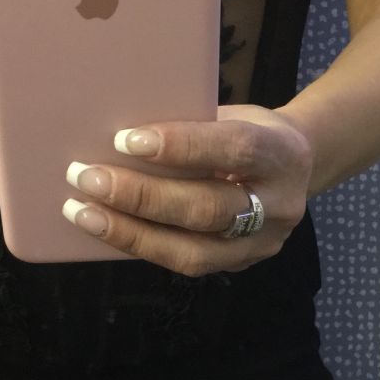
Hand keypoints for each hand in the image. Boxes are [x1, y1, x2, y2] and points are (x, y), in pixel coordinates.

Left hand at [62, 104, 312, 276]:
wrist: (297, 165)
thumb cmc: (248, 130)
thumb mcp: (231, 115)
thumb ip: (190, 126)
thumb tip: (116, 135)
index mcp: (280, 152)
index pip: (233, 149)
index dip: (180, 146)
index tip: (124, 140)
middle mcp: (279, 205)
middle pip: (207, 208)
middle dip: (140, 196)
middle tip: (86, 177)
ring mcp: (263, 243)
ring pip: (193, 251)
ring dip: (130, 232)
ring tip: (82, 212)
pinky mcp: (241, 264)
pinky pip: (185, 263)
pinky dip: (140, 245)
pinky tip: (106, 228)